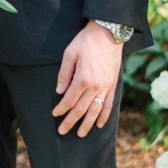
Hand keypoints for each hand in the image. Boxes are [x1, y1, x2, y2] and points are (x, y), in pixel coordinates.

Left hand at [53, 22, 123, 136]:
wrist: (108, 33)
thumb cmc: (86, 41)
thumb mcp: (69, 53)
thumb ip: (64, 74)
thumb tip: (59, 92)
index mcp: (82, 79)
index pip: (69, 100)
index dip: (61, 109)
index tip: (55, 114)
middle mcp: (95, 86)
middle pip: (81, 109)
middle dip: (71, 122)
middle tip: (62, 131)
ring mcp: (105, 87)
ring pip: (95, 111)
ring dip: (87, 124)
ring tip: (81, 134)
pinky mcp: (113, 85)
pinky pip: (109, 105)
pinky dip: (104, 116)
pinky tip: (99, 124)